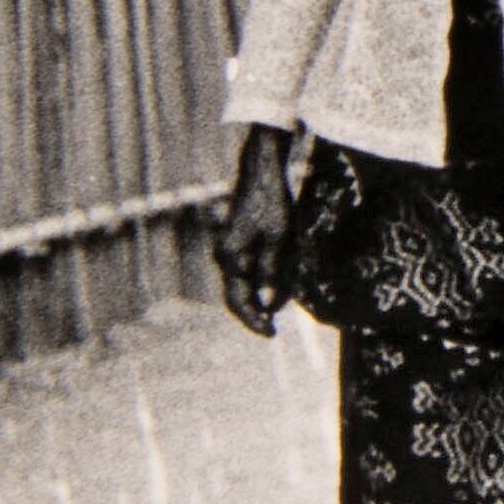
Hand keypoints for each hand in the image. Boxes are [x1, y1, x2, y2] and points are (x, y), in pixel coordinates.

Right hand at [215, 132, 299, 335]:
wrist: (262, 170)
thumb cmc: (272, 201)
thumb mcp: (279, 238)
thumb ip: (271, 272)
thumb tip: (266, 303)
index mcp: (231, 256)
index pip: (238, 300)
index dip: (253, 320)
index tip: (270, 333)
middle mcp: (224, 254)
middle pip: (235, 294)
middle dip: (254, 312)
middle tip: (272, 327)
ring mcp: (227, 247)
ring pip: (240, 282)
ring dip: (256, 297)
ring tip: (276, 309)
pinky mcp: (235, 240)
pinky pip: (243, 269)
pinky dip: (257, 281)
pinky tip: (272, 286)